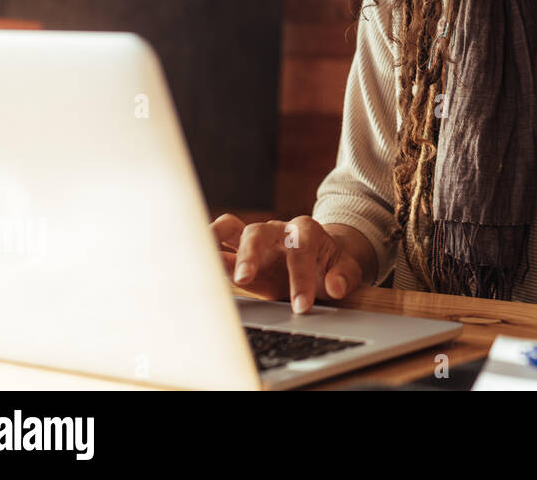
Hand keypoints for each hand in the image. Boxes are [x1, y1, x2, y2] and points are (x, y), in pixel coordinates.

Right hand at [212, 214, 364, 313]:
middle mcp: (276, 230)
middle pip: (258, 232)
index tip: (300, 306)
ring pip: (230, 229)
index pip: (301, 249)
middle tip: (244, 280)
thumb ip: (344, 276)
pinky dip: (204, 251)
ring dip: (216, 244)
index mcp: (305, 231)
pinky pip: (217, 246)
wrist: (320, 258)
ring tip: (202, 263)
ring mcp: (254, 240)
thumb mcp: (346, 269)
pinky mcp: (238, 254)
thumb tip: (335, 286)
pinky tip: (190, 264)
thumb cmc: (330, 264)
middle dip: (250, 254)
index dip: (300, 277)